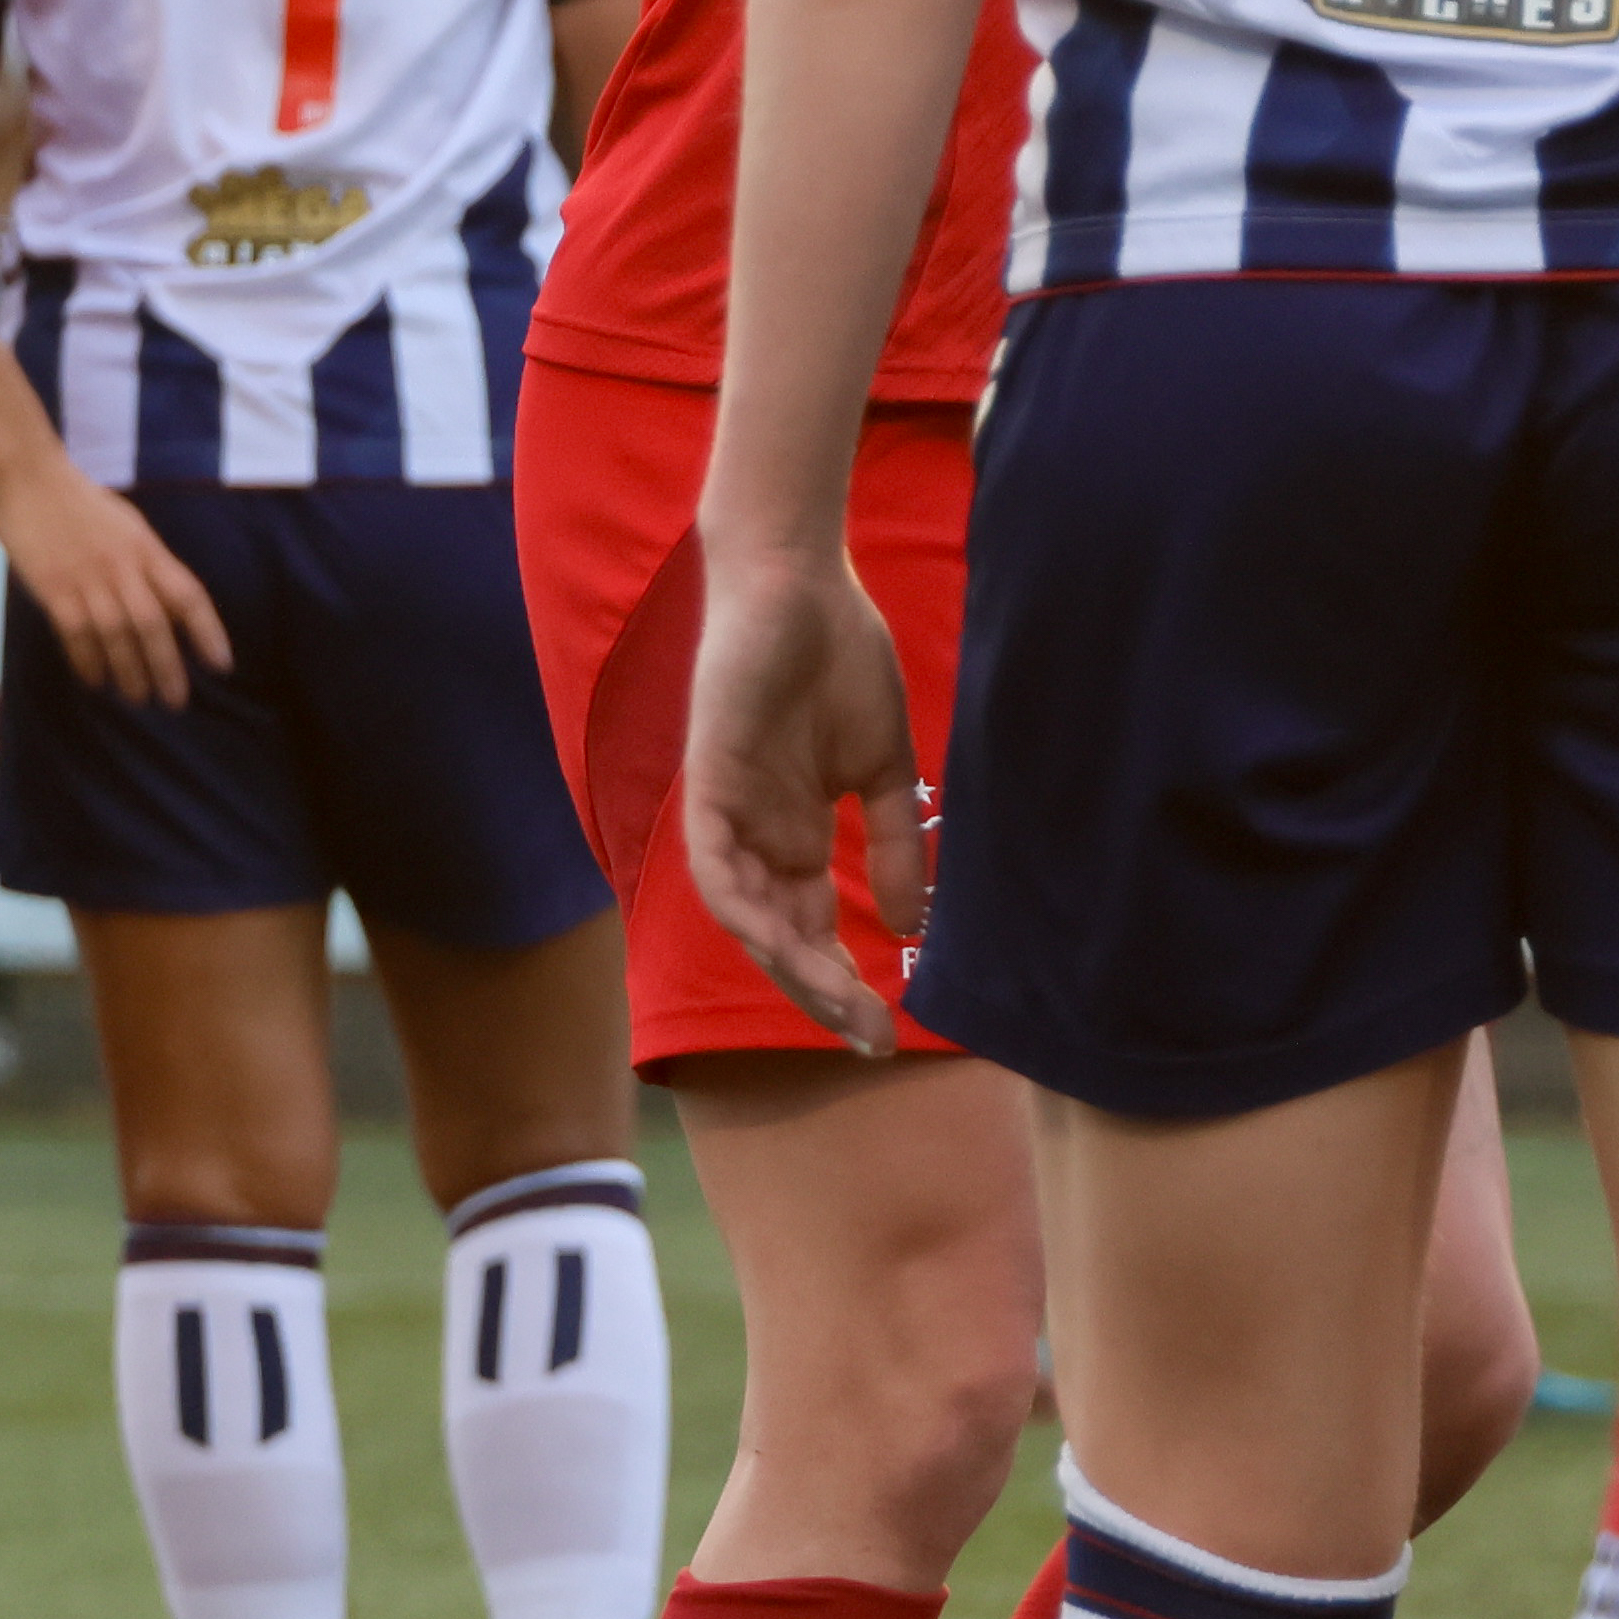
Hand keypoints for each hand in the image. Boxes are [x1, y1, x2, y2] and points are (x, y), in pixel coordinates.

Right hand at [0, 460, 225, 717]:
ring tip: (138, 699)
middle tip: (176, 701)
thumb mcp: (127, 526)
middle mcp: (123, 565)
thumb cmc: (80, 503)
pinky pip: (75, 634)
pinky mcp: (53, 587)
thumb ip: (148, 564)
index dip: (208, 632)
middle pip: (154, 624)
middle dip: (168, 667)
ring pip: (117, 635)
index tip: (222, 665)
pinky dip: (87, 661)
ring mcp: (87, 577)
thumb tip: (170, 608)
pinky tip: (95, 682)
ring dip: (129, 672)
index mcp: (147, 548)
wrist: (30, 478)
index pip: (188, 595)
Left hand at [677, 528, 919, 1058]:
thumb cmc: (841, 659)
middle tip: (869, 1036)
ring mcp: (729, 813)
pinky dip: (742, 907)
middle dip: (822, 992)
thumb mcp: (883, 766)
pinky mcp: (707, 784)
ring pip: (746, 917)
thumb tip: (910, 924)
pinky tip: (777, 940)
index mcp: (794, 835)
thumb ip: (893, 841)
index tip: (887, 1023)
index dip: (843, 980)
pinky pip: (714, 867)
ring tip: (840, 1002)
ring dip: (789, 965)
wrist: (801, 581)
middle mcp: (757, 836)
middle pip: (779, 939)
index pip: (811, 930)